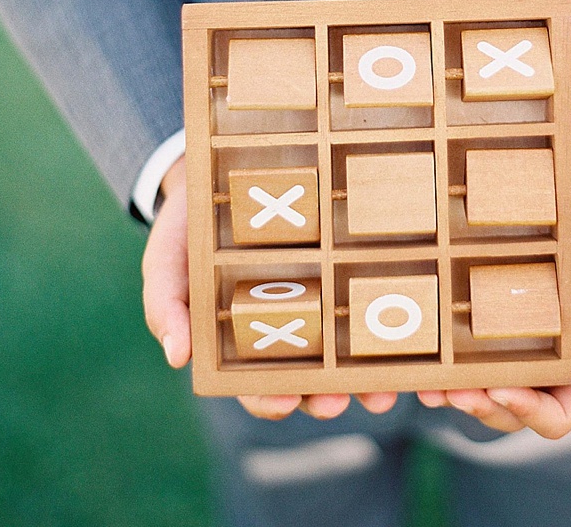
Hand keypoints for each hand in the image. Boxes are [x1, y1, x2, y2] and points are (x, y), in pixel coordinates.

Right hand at [140, 157, 397, 421]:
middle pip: (309, 379)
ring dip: (365, 377)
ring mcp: (317, 300)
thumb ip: (166, 305)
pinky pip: (367, 299)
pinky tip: (404, 330)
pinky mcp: (343, 269)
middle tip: (339, 400)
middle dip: (326, 398)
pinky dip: (386, 323)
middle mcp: (284, 329)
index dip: (270, 399)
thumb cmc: (188, 226)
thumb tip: (179, 357)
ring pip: (346, 353)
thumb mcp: (166, 261)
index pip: (255, 385)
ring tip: (381, 387)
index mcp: (240, 340)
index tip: (285, 400)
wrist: (216, 171)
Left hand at [417, 198, 570, 435]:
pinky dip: (448, 363)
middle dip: (482, 406)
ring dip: (456, 394)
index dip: (527, 412)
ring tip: (431, 386)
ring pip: (482, 389)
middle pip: (509, 412)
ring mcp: (514, 356)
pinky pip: (467, 356)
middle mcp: (542, 377)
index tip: (502, 391)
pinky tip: (427, 358)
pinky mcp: (489, 332)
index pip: (553, 419)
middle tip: (455, 392)